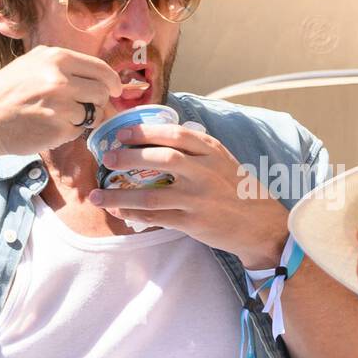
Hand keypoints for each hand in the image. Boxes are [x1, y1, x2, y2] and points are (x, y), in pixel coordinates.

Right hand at [0, 44, 122, 156]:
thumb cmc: (8, 90)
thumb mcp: (33, 63)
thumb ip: (65, 67)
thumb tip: (99, 79)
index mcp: (56, 58)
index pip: (100, 68)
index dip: (112, 81)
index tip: (116, 89)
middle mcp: (61, 79)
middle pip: (101, 92)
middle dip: (99, 101)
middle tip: (90, 107)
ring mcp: (61, 105)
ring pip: (91, 113)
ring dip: (82, 118)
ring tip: (58, 115)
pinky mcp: (59, 128)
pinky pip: (78, 130)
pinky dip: (69, 131)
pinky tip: (50, 126)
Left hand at [87, 123, 290, 267]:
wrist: (261, 225)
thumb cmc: (238, 189)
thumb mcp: (223, 161)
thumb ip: (196, 150)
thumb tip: (157, 138)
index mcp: (212, 151)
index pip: (174, 134)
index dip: (144, 132)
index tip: (121, 133)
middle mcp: (205, 172)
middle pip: (161, 159)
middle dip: (128, 157)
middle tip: (107, 158)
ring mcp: (199, 199)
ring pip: (151, 195)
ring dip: (119, 196)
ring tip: (97, 196)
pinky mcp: (194, 223)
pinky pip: (157, 218)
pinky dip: (135, 216)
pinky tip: (120, 213)